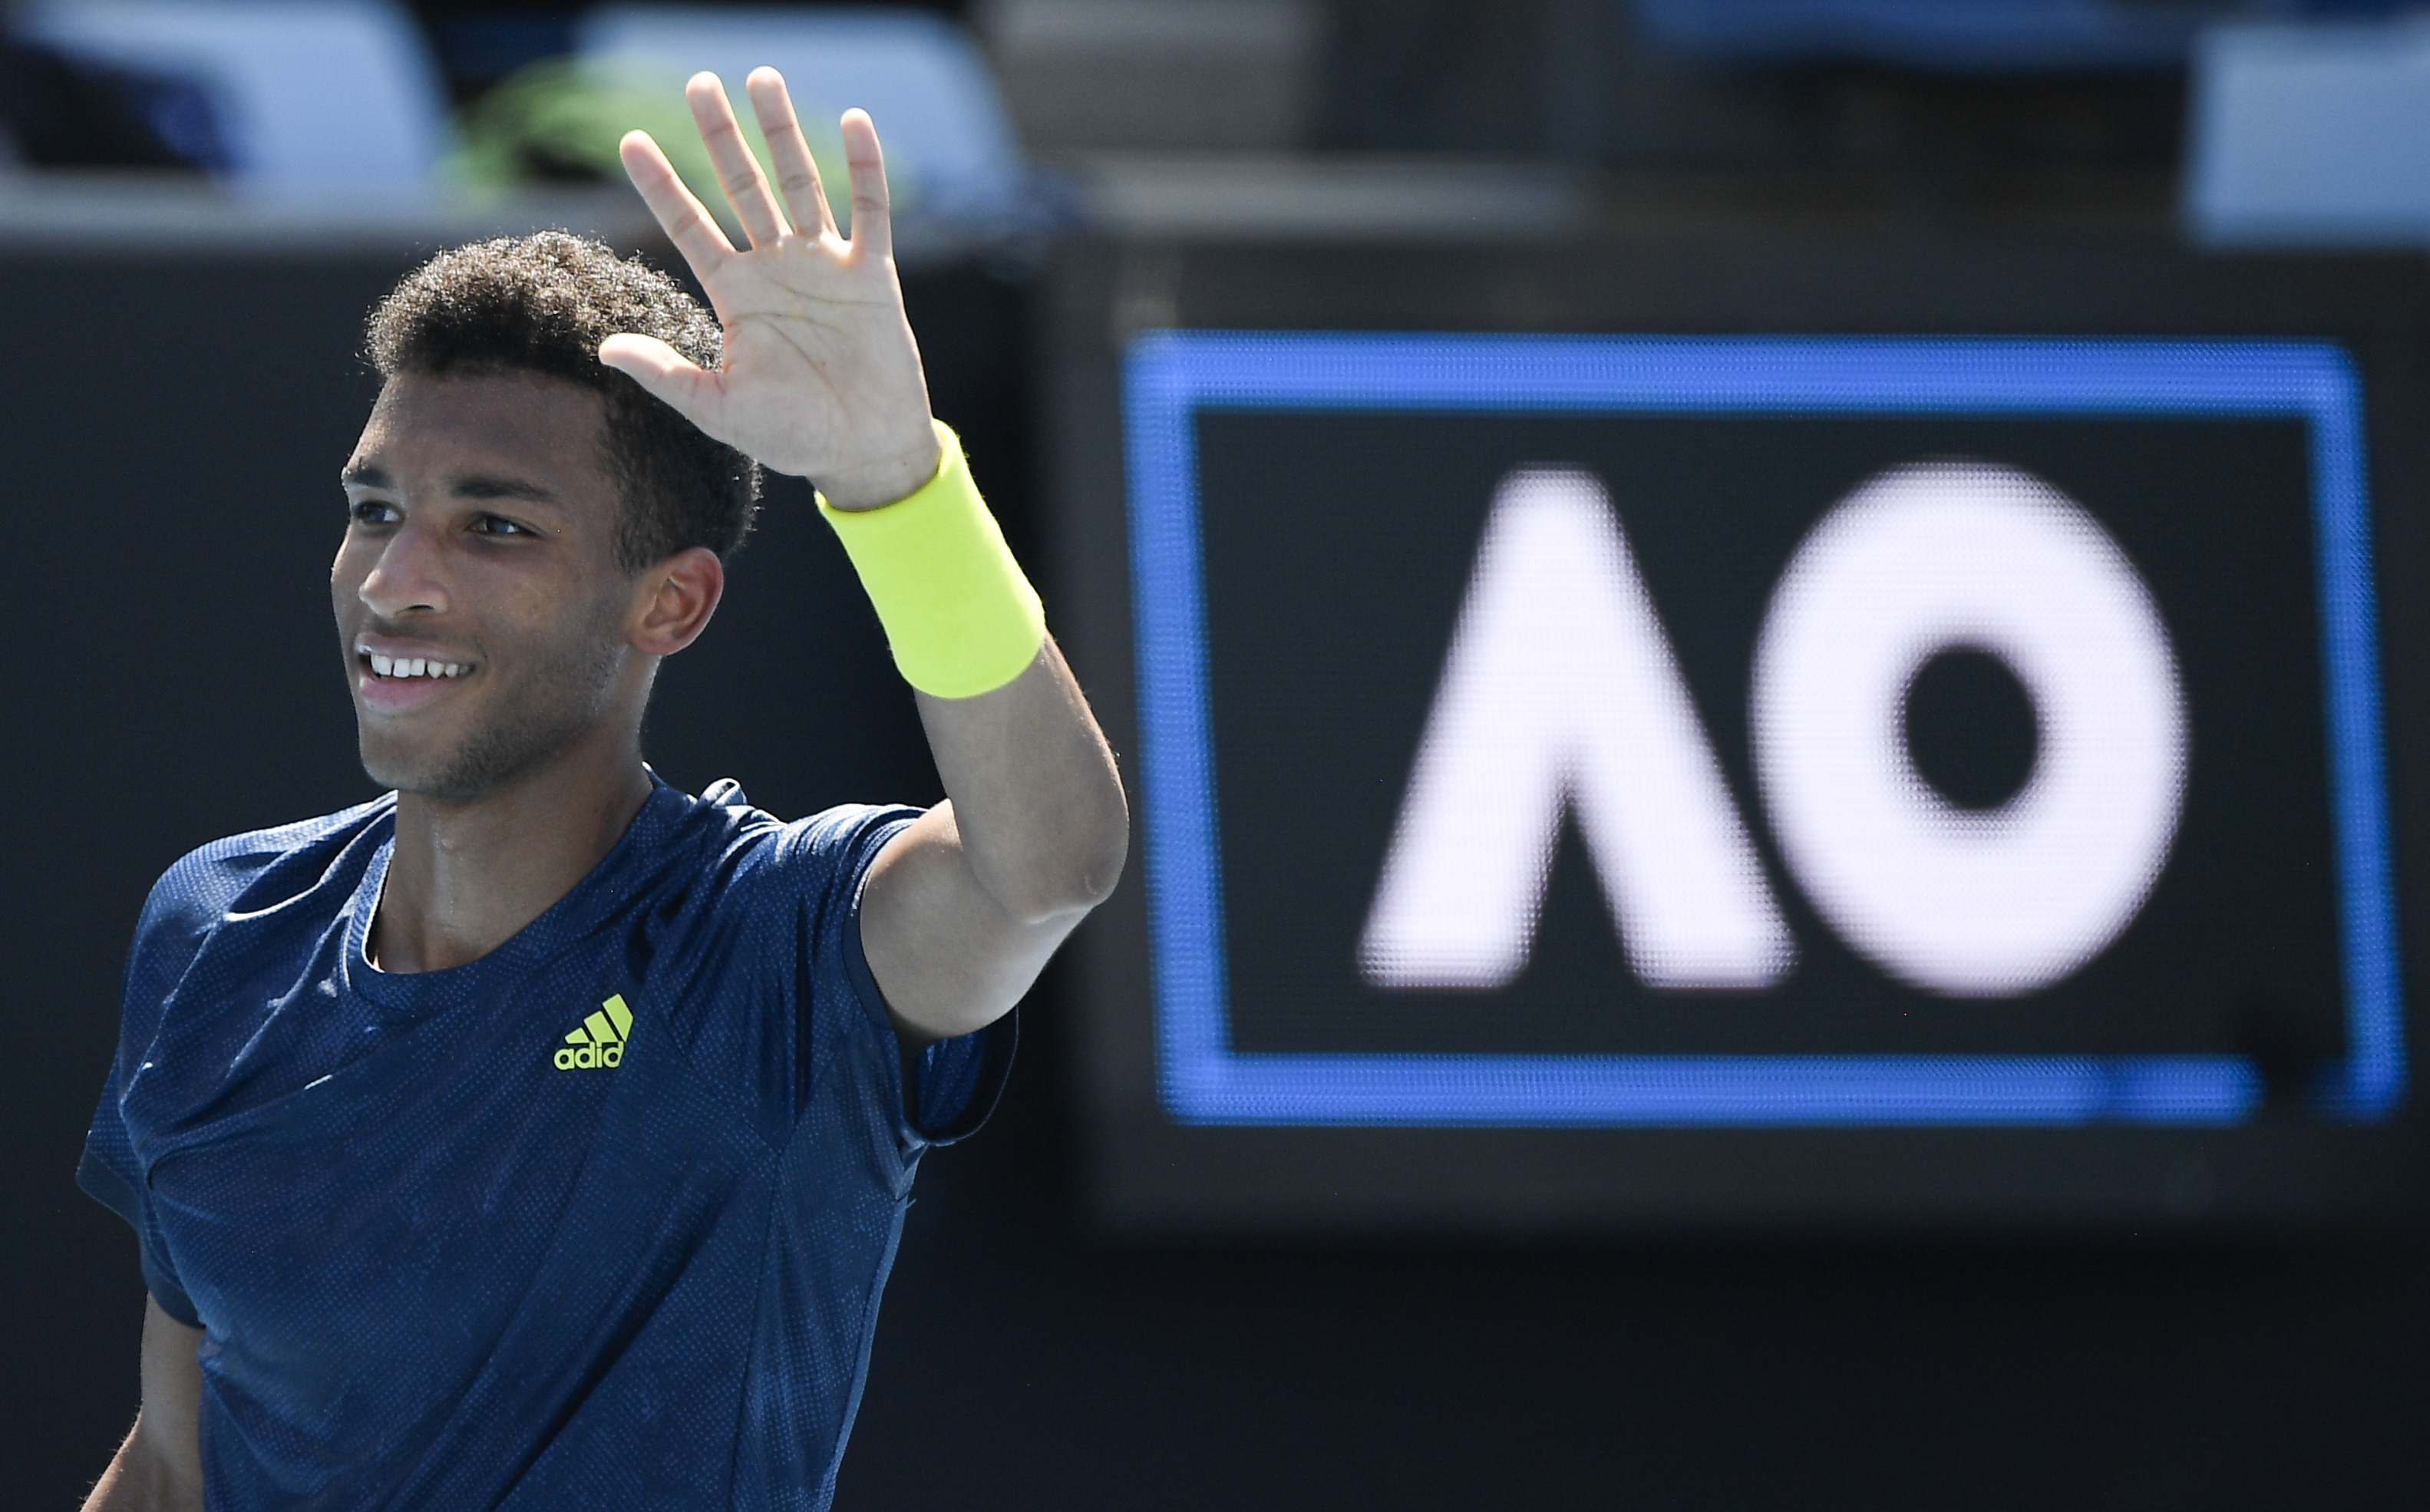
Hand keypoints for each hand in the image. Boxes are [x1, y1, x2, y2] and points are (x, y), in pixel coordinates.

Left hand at [602, 69, 942, 510]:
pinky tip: (854, 121)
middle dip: (720, 137)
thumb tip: (603, 348)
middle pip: (742, 187)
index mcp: (737, 295)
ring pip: (800, 184)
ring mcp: (825, 266)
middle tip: (698, 85)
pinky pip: (869, 211)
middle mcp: (777, 269)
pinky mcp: (873, 275)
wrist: (864, 452)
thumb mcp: (718, 408)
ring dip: (782, 132)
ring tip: (762, 79)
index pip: (690, 225)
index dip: (660, 184)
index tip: (630, 140)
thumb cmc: (791, 436)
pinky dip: (865, 168)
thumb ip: (666, 375)